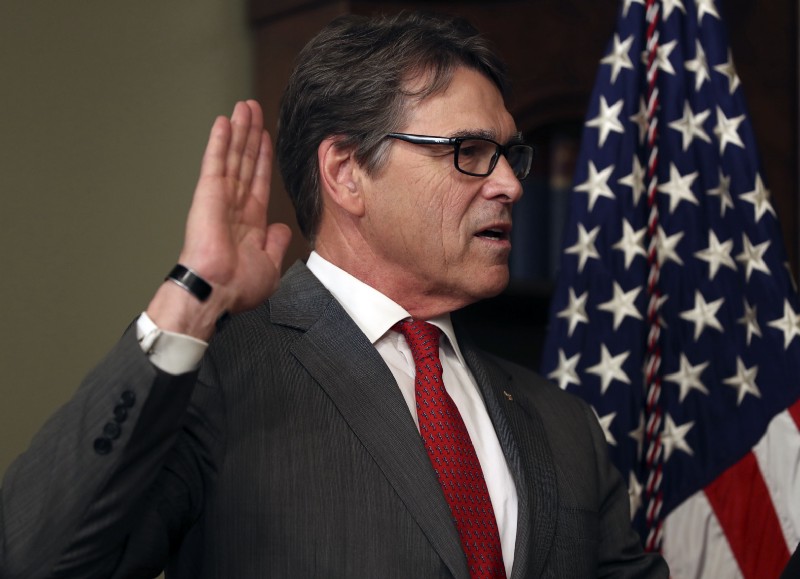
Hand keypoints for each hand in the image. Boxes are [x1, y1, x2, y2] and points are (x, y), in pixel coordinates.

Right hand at [147, 100, 291, 337]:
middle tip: (254, 110)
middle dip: (250, 135)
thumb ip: (276, 243)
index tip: (266, 137)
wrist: (217, 292)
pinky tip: (224, 121)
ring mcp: (220, 197)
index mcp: (250, 221)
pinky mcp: (208, 193)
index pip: (259, 180)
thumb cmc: (238, 287)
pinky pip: (216, 162)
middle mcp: (235, 205)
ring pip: (233, 156)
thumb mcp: (269, 265)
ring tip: (244, 106)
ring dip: (239, 130)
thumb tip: (282, 229)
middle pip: (246, 161)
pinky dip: (220, 141)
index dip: (263, 157)